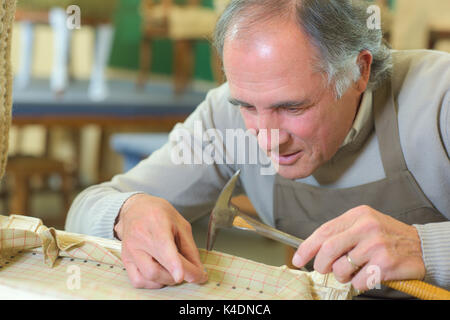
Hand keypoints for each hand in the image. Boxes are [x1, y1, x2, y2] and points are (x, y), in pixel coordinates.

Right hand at [114, 194, 207, 288]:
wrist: (136, 209)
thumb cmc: (159, 214)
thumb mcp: (181, 225)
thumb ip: (190, 249)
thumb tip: (198, 271)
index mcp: (156, 223)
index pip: (163, 246)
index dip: (172, 264)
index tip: (180, 276)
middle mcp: (138, 238)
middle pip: (155, 269)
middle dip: (176, 277)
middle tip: (188, 271)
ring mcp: (129, 250)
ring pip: (147, 277)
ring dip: (166, 280)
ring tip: (173, 268)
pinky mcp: (125, 260)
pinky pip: (138, 280)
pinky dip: (153, 283)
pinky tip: (160, 272)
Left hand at [292, 205, 425, 290]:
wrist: (421, 246)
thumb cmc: (388, 236)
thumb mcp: (364, 224)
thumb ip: (342, 233)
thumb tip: (316, 251)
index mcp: (357, 215)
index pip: (324, 231)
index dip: (307, 247)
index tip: (298, 258)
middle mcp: (366, 227)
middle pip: (328, 249)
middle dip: (321, 264)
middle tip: (323, 270)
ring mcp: (376, 245)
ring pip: (342, 268)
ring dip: (342, 276)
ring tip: (353, 272)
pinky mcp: (385, 263)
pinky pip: (359, 281)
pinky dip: (359, 283)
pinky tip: (369, 275)